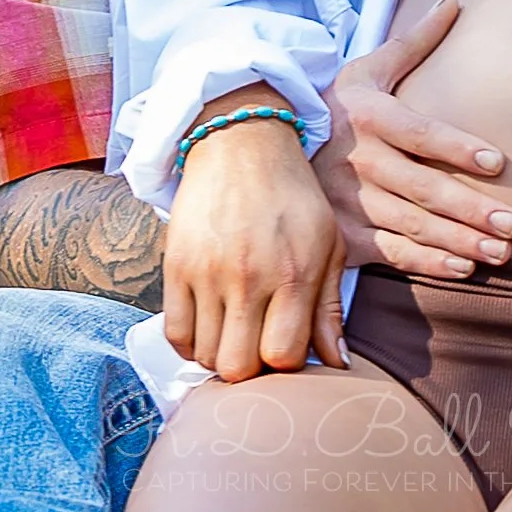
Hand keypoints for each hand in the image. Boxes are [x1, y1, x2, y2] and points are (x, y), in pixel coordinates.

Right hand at [162, 101, 347, 380]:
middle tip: (258, 345)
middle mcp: (249, 276)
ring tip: (236, 332)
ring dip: (221, 354)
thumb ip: (329, 307)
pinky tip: (209, 328)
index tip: (287, 347)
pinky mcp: (175, 265)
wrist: (241, 143)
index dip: (287, 365)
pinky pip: (175, 334)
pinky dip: (191, 344)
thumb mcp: (327, 243)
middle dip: (251, 368)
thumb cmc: (292, 196)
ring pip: (206, 355)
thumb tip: (337, 363)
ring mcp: (207, 272)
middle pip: (239, 367)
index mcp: (294, 272)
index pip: (284, 357)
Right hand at [312, 0, 511, 276]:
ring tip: (499, 252)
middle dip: (471, 209)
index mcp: (369, 117)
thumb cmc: (334, 103)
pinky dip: (426, 262)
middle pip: (423, 189)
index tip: (497, 162)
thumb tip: (453, 1)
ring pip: (411, 225)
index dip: (458, 148)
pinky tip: (462, 267)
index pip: (420, 133)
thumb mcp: (367, 68)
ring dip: (458, 241)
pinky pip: (389, 253)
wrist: (266, 141)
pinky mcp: (342, 234)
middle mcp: (359, 161)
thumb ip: (415, 42)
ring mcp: (348, 201)